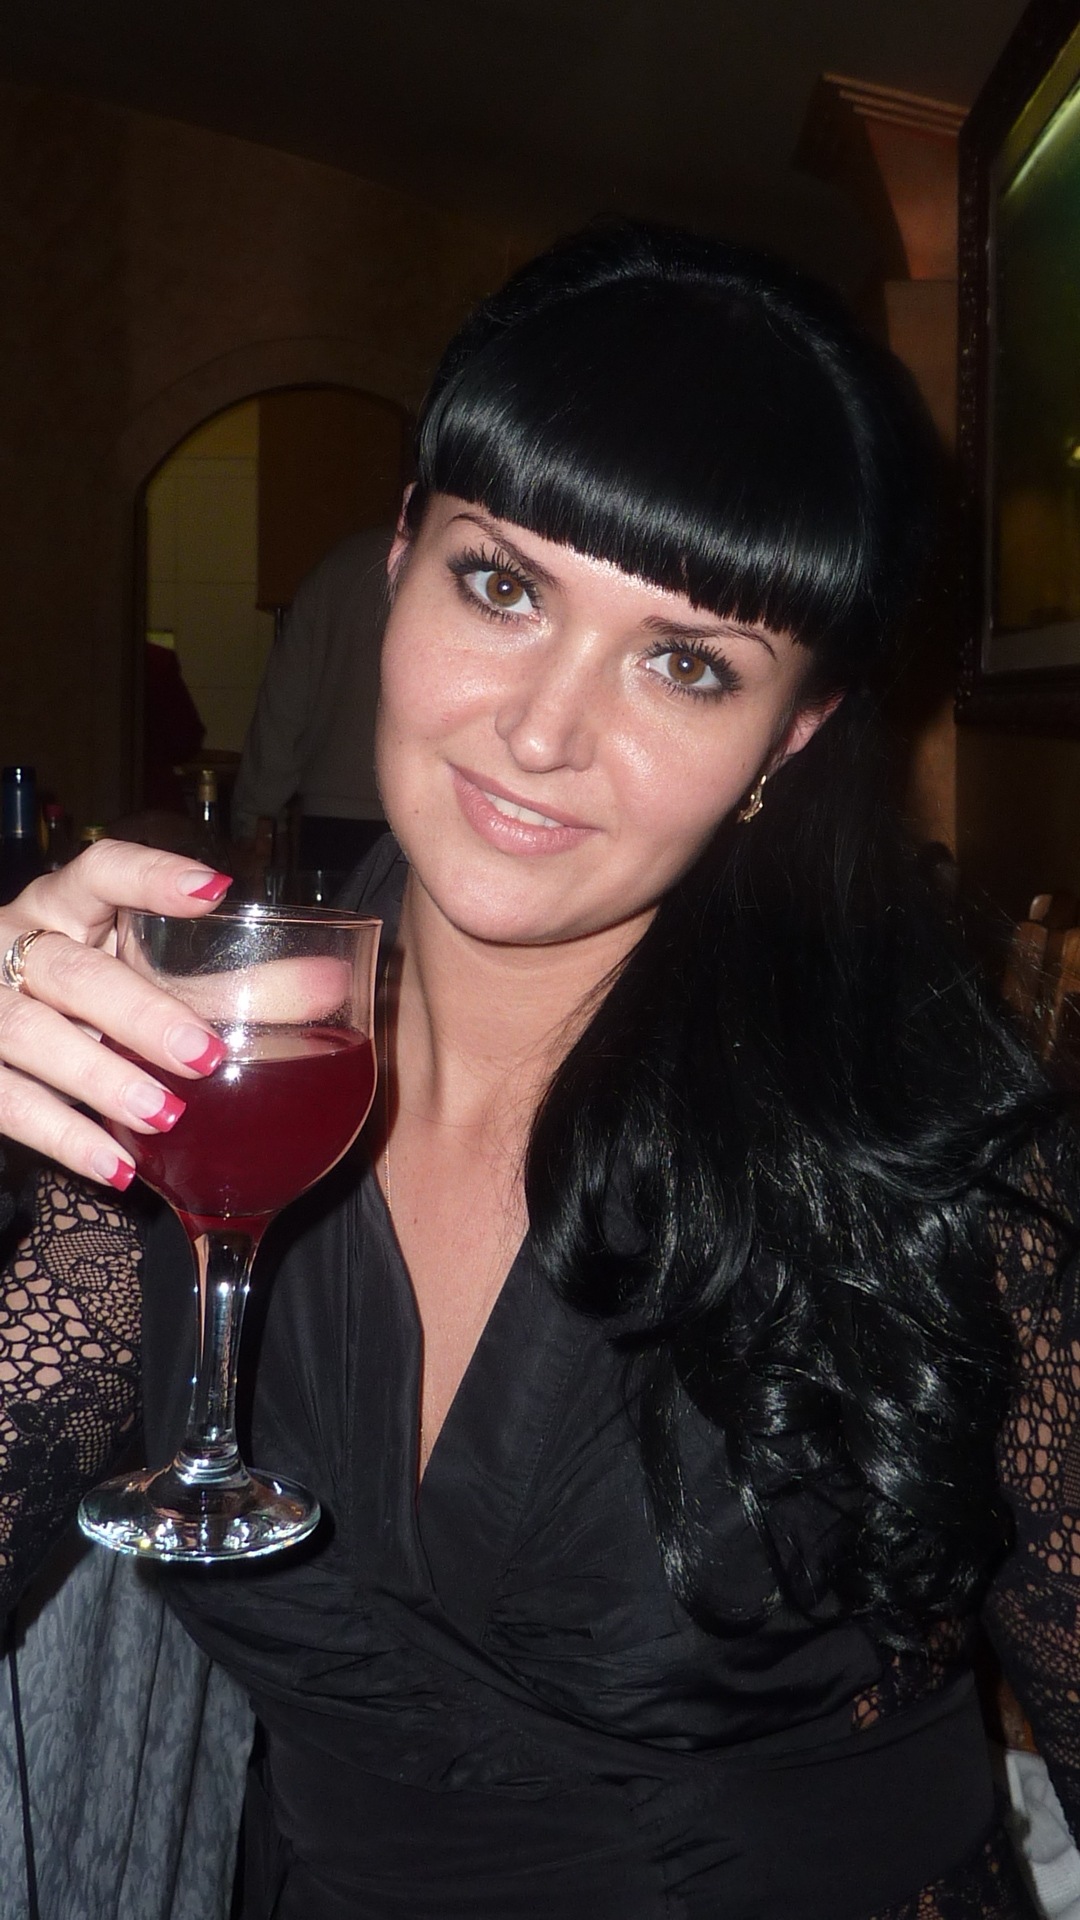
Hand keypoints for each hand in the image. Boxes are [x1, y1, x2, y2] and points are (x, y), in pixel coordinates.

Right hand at [0, 842, 231, 1188]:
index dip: (151, 876)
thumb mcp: (155, 982)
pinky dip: (63, 1137)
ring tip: (166, 1116)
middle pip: (71, 970)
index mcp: (65, 905)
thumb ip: (238, 985)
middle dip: (137, 1012)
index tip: (214, 893)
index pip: (100, 870)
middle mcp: (15, 945)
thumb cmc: (93, 1001)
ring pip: (27, 1033)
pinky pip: (6, 1101)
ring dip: (100, 1078)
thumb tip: (335, 981)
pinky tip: (119, 1167)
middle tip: (203, 1054)